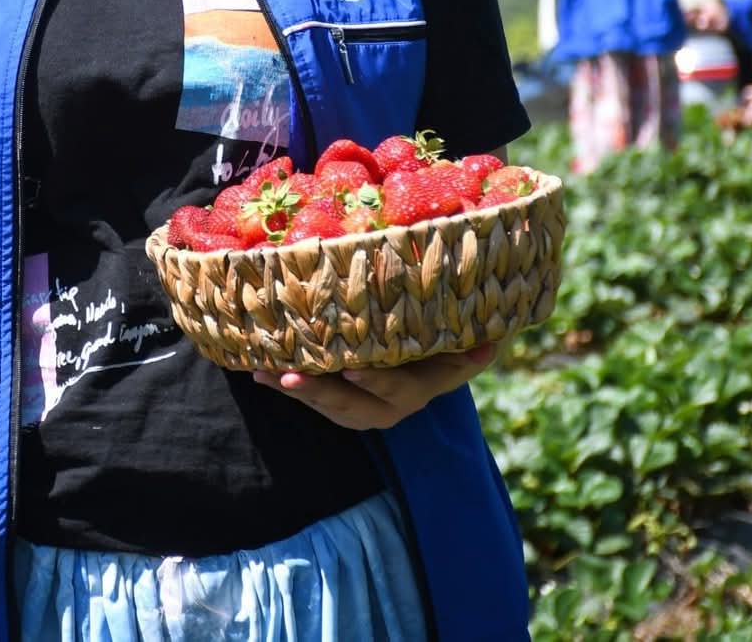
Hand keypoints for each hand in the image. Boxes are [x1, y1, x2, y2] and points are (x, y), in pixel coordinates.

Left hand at [253, 343, 500, 430]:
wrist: (438, 363)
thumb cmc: (450, 344)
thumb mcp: (467, 346)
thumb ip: (474, 347)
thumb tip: (492, 343)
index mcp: (421, 389)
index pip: (398, 388)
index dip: (377, 381)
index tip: (352, 369)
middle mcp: (392, 406)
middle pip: (353, 405)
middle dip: (320, 393)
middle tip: (291, 377)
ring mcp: (365, 408)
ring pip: (327, 405)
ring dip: (295, 391)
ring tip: (264, 373)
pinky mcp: (343, 403)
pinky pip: (314, 399)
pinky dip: (287, 385)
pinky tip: (259, 370)